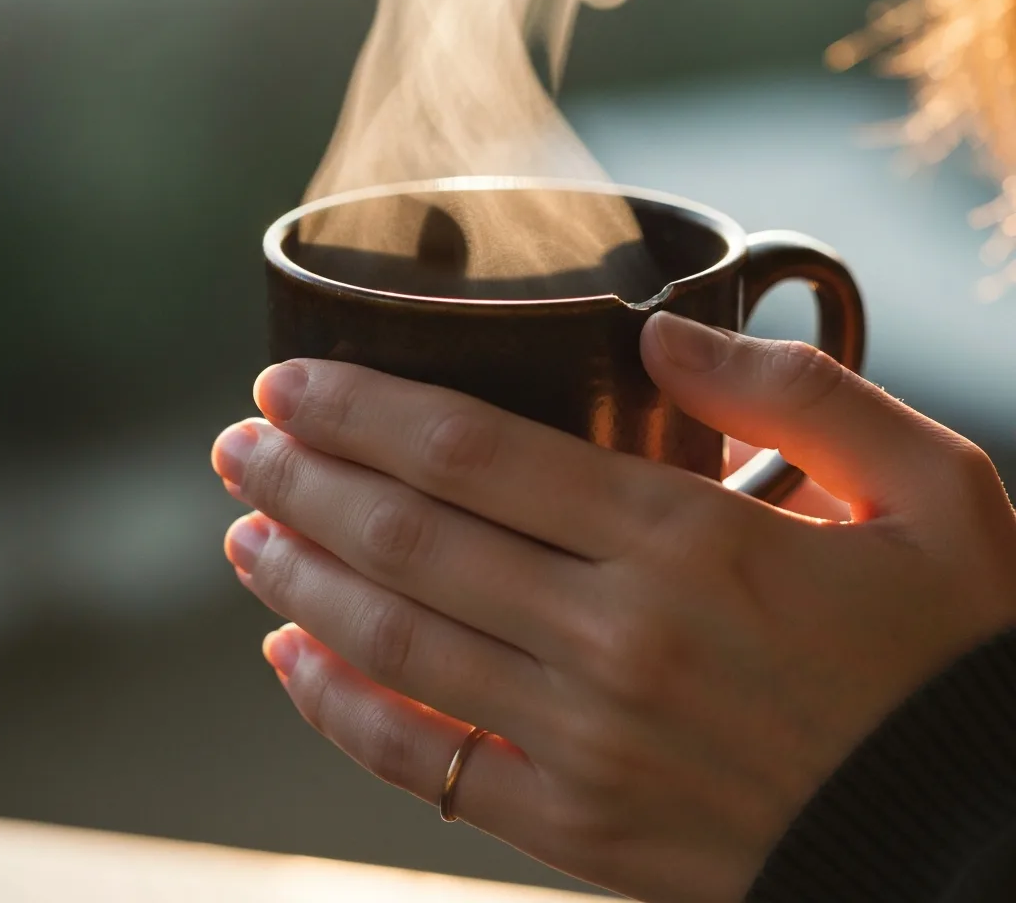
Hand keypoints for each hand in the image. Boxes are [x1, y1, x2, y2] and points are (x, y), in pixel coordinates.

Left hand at [211, 313, 1015, 902]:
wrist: (969, 841)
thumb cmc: (949, 655)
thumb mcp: (930, 489)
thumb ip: (798, 392)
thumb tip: (665, 338)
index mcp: (694, 543)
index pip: (477, 453)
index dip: (363, 411)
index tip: (291, 383)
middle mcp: (619, 640)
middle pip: (412, 538)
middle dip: (304, 481)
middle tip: (237, 443)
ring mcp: (589, 745)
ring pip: (396, 643)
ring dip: (299, 580)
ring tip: (241, 532)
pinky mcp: (581, 829)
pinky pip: (426, 766)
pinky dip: (343, 711)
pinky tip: (290, 662)